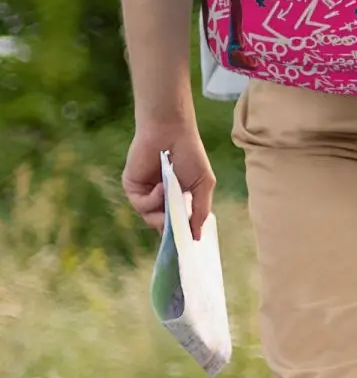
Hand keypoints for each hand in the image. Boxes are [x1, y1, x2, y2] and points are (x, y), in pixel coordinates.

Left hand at [123, 122, 214, 241]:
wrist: (171, 133)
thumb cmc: (191, 154)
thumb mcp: (203, 184)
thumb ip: (201, 211)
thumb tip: (197, 237)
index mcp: (177, 198)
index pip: (177, 223)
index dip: (180, 234)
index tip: (186, 245)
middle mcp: (160, 199)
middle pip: (162, 225)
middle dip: (171, 228)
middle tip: (178, 229)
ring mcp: (146, 194)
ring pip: (151, 218)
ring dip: (162, 211)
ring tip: (171, 195)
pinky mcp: (132, 188)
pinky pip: (141, 205)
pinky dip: (153, 199)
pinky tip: (162, 186)